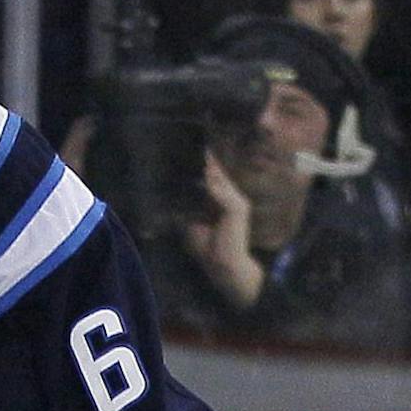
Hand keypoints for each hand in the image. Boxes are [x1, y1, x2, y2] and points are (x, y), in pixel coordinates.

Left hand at [182, 154, 263, 311]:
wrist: (224, 265)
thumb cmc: (208, 248)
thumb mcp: (193, 225)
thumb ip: (188, 210)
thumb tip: (172, 197)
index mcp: (221, 201)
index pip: (213, 180)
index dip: (204, 167)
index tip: (194, 153)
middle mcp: (231, 198)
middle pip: (218, 176)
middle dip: (208, 162)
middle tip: (198, 145)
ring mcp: (237, 202)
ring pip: (221, 181)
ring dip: (211, 168)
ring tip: (203, 152)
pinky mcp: (239, 209)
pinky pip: (224, 193)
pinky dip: (214, 184)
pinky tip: (207, 172)